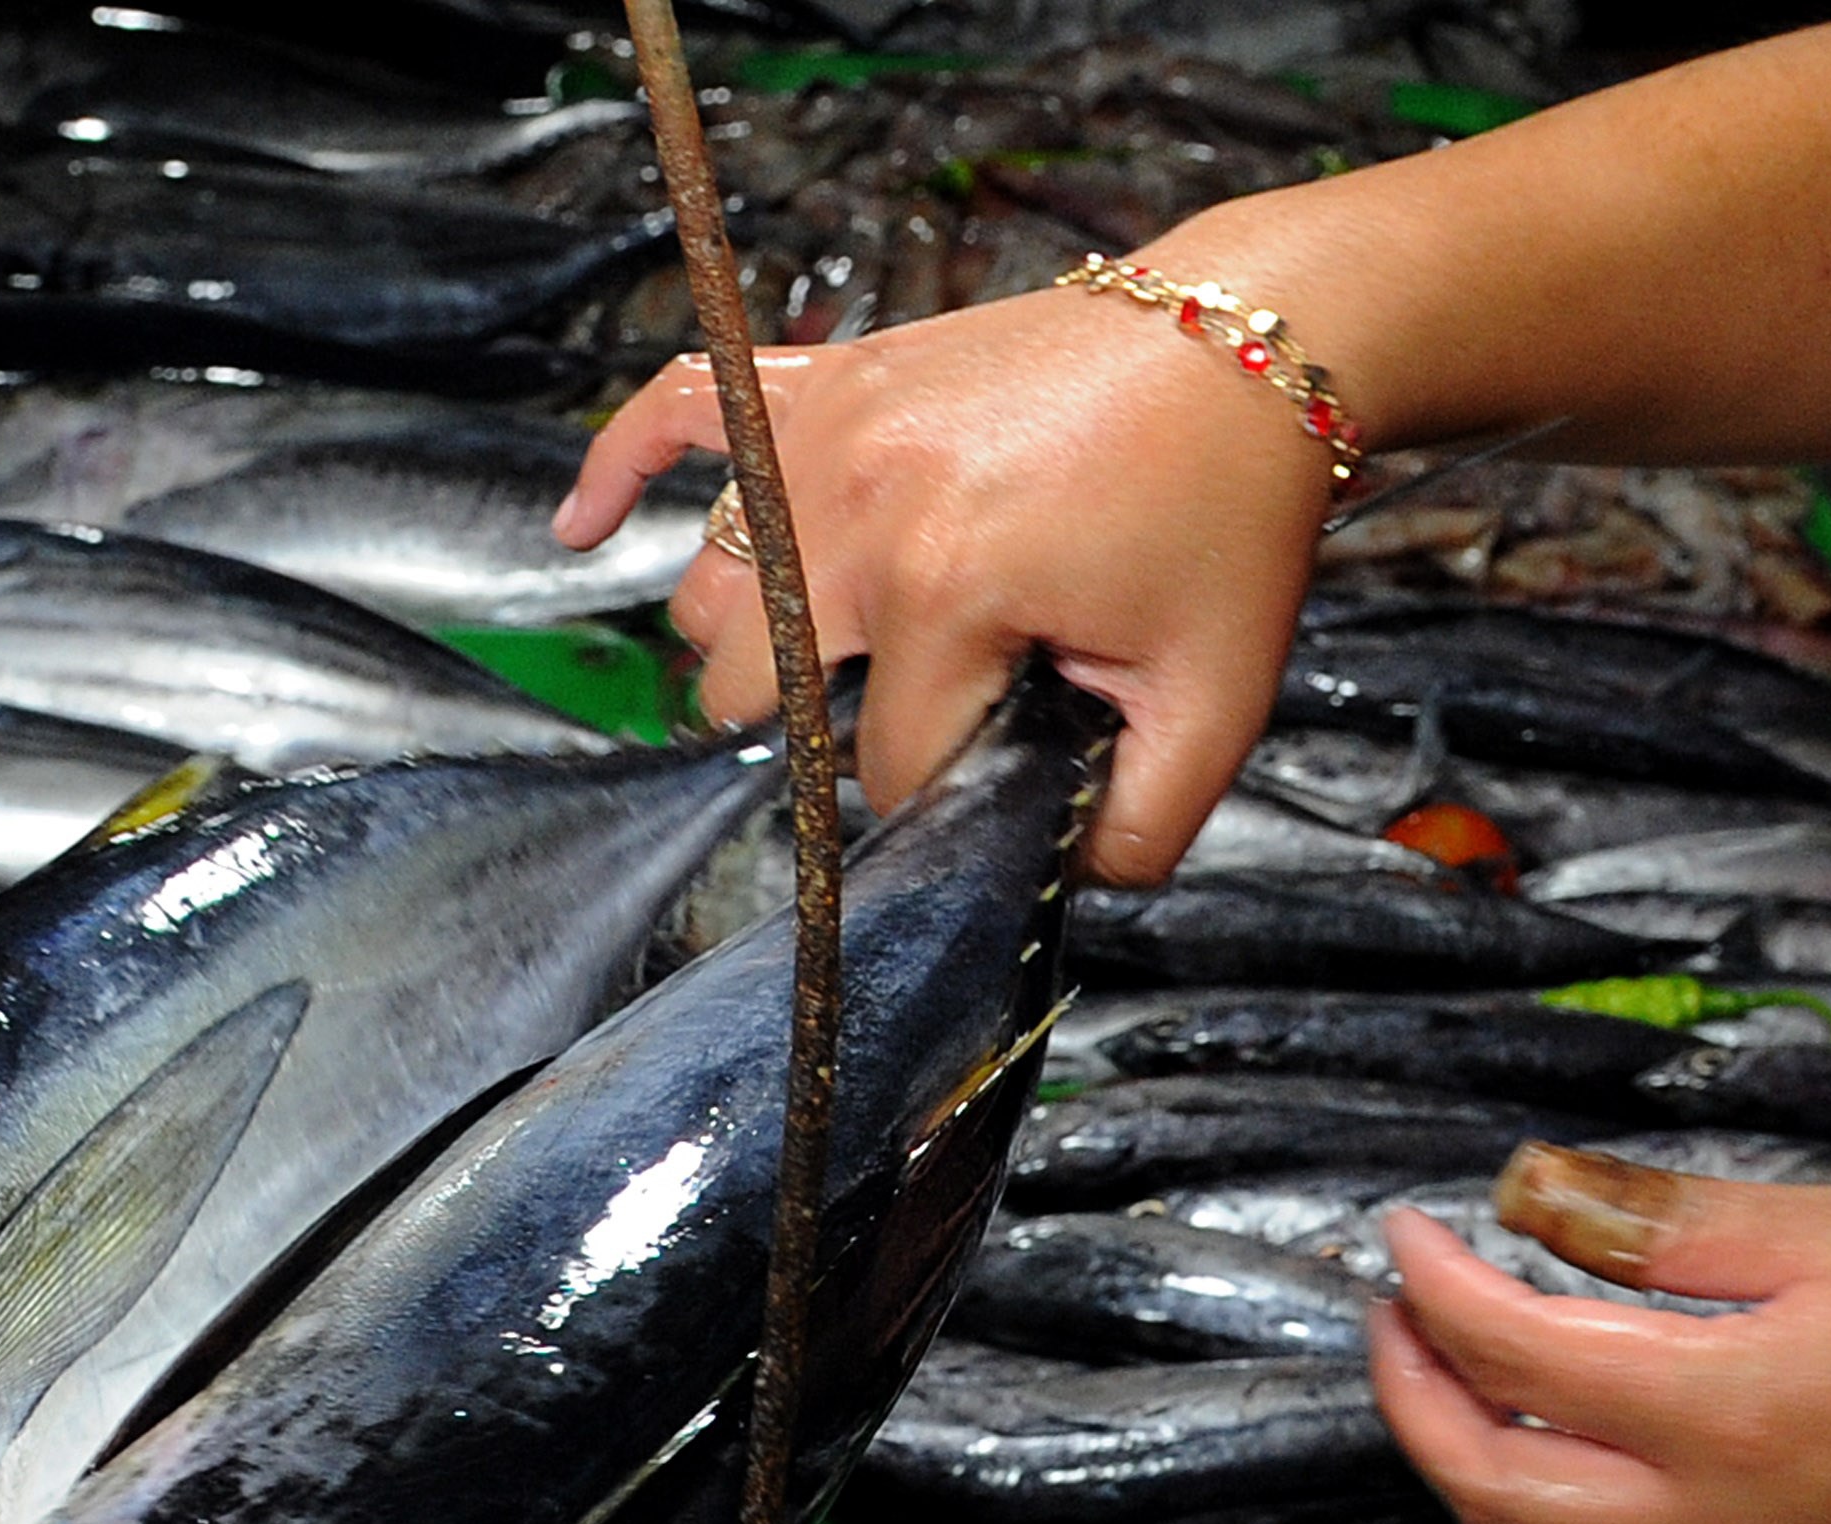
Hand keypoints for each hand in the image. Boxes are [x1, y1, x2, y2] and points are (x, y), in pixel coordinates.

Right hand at [553, 273, 1332, 871]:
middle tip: (907, 717)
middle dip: (824, 729)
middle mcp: (861, 508)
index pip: (877, 763)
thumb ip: (1139, 825)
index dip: (936, 786)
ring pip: (711, 590)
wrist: (1247, 337)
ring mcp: (831, 431)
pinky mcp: (831, 376)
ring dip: (753, 642)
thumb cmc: (1226, 505)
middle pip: (761, 687)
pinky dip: (621, 466)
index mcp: (945, 588)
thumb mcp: (1215, 696)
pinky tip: (583, 529)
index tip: (995, 758)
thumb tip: (1058, 878)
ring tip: (831, 652)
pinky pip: (683, 405)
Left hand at [1365, 1143, 1830, 1523]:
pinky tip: (1563, 1455)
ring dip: (1467, 1471)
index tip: (1408, 1230)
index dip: (1432, 1283)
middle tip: (1400, 1313)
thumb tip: (1525, 1191)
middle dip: (1410, 1395)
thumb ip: (1669, 1221)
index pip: (1509, 1351)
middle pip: (1481, 1485)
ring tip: (1464, 1377)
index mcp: (1730, 1413)